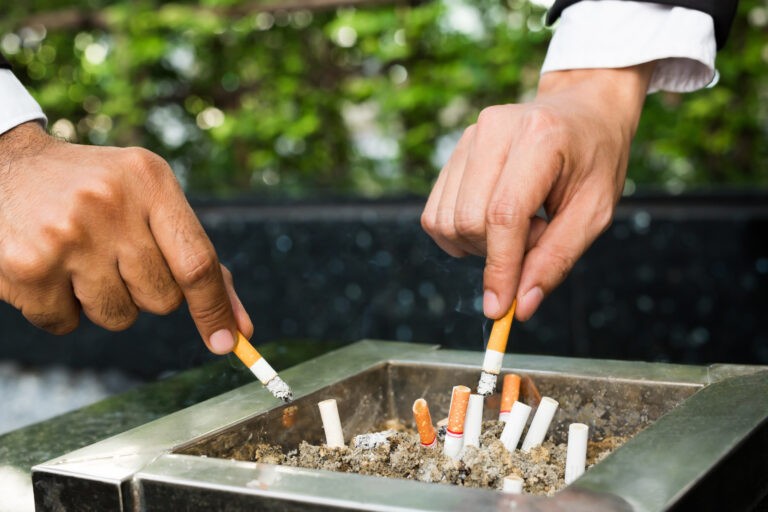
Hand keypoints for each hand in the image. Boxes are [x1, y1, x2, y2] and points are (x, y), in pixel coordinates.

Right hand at [0, 122, 252, 352]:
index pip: (197, 263)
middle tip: (119, 258)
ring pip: (118, 317)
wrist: (7, 166)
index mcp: (150, 182)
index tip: (229, 342)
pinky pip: (66, 325)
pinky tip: (51, 269)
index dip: (215, 309)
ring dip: (106, 301)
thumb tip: (238, 328)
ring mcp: (66, 236)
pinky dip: (62, 309)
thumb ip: (197, 258)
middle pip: (161, 299)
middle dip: (148, 292)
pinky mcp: (26, 267)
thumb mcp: (151, 199)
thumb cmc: (98, 191)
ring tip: (82, 257)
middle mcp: (109, 205)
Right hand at [421, 64, 654, 320]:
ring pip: (446, 219)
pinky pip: (436, 210)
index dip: (499, 268)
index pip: (504, 215)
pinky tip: (493, 221)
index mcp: (540, 139)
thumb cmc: (596, 160)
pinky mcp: (455, 149)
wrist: (584, 110)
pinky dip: (459, 232)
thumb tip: (520, 307)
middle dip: (496, 253)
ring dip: (478, 244)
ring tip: (520, 224)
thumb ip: (557, 259)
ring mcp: (469, 136)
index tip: (499, 308)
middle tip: (537, 237)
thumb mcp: (595, 212)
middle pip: (469, 220)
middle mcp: (495, 130)